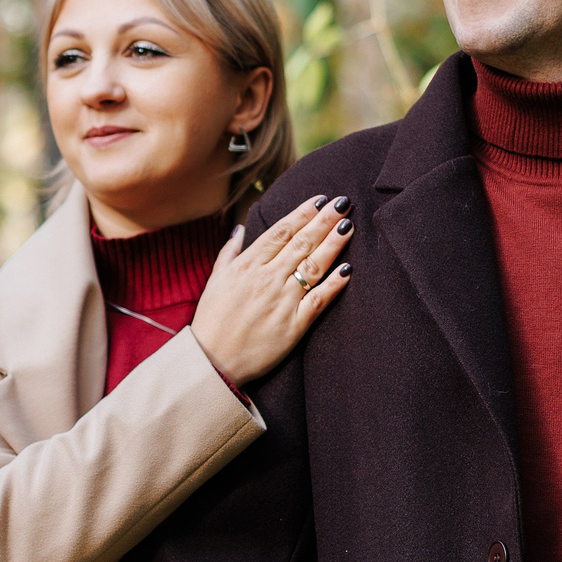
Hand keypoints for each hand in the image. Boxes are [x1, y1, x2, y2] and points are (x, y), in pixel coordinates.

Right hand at [190, 196, 353, 385]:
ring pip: (313, 266)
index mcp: (248, 265)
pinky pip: (318, 300)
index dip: (303, 213)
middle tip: (343, 202)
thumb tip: (240, 228)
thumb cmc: (212, 321)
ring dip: (333, 243)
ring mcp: (282, 301)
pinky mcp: (294, 325)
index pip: (281, 231)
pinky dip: (334, 284)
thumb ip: (230, 252)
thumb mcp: (215, 280)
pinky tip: (349, 269)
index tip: (320, 200)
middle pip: (302, 243)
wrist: (213, 362)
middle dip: (324, 220)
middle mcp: (267, 279)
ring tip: (348, 225)